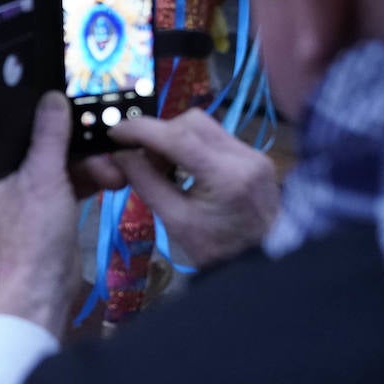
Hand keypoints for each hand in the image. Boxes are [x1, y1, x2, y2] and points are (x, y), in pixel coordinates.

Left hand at [0, 91, 98, 338]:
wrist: (46, 288)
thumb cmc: (35, 231)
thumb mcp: (44, 177)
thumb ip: (50, 135)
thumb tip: (54, 97)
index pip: (16, 124)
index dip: (42, 110)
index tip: (71, 98)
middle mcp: (9, 172)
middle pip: (47, 141)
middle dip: (79, 144)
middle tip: (106, 142)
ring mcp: (32, 190)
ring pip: (65, 161)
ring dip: (92, 164)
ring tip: (116, 172)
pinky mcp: (53, 205)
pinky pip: (74, 180)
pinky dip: (92, 179)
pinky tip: (114, 179)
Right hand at [107, 109, 278, 268]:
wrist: (267, 261)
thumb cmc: (219, 252)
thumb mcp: (177, 223)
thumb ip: (147, 183)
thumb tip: (121, 154)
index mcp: (225, 177)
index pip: (177, 137)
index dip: (142, 130)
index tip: (116, 132)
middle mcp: (243, 156)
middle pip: (191, 122)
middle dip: (159, 133)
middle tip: (142, 157)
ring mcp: (253, 153)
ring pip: (204, 125)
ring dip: (175, 137)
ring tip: (162, 164)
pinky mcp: (255, 155)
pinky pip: (215, 136)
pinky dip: (192, 144)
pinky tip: (184, 166)